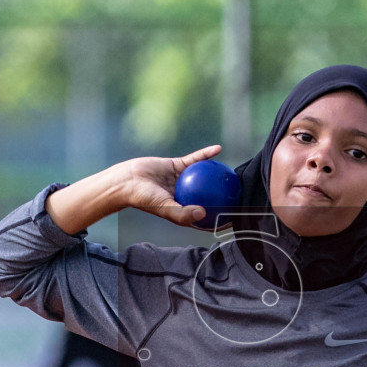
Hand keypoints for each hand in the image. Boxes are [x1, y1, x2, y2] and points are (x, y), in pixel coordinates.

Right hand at [47, 145, 222, 232]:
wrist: (126, 180)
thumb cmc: (143, 198)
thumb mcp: (165, 208)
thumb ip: (183, 213)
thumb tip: (204, 213)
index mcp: (183, 210)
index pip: (206, 217)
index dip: (220, 218)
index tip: (235, 217)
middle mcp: (184, 196)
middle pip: (209, 196)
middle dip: (224, 196)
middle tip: (239, 192)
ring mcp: (181, 180)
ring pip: (204, 176)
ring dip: (217, 174)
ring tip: (232, 170)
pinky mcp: (176, 165)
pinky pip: (194, 159)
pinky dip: (205, 154)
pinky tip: (218, 149)